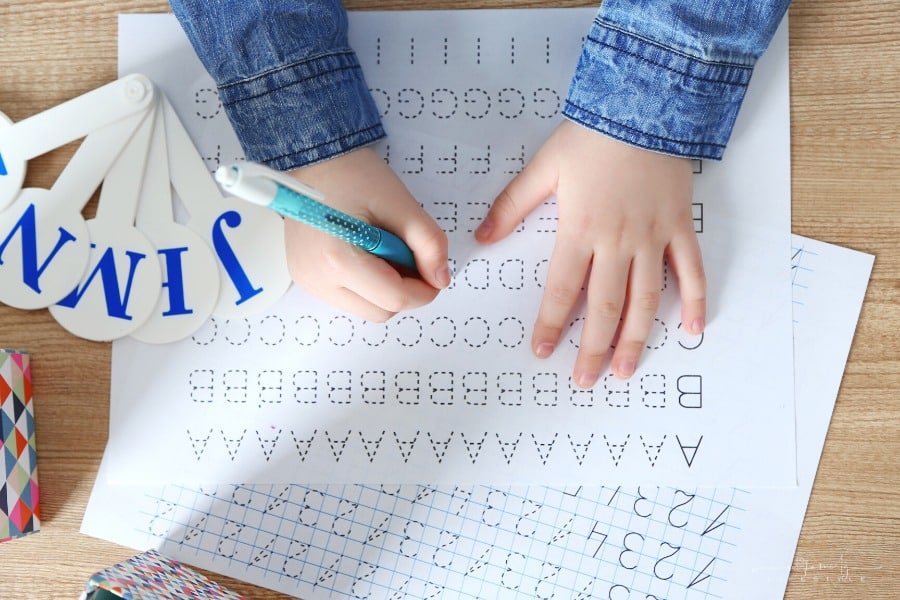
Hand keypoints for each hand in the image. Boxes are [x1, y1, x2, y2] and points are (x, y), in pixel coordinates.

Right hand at [285, 147, 450, 320]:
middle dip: (404, 290)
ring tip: (383, 249)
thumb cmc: (353, 174)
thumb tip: (440, 278)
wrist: (313, 160)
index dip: (424, 290)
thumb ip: (428, 242)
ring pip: (365, 308)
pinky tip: (366, 253)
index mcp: (338, 260)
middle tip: (407, 255)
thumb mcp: (400, 203)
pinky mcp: (305, 278)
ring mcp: (307, 281)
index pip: (395, 298)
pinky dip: (367, 284)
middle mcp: (317, 278)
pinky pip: (348, 297)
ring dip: (385, 288)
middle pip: (380, 312)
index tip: (435, 273)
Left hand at [475, 121, 705, 386]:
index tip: (544, 352)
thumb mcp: (543, 167)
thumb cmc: (592, 136)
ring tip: (626, 370)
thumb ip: (512, 206)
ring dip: (636, 339)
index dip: (551, 324)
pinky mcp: (680, 228)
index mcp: (580, 230)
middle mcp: (618, 242)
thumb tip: (484, 237)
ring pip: (646, 301)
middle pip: (604, 308)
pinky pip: (692, 271)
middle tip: (585, 380)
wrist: (644, 104)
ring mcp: (654, 238)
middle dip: (593, 349)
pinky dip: (696, 302)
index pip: (562, 290)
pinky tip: (692, 331)